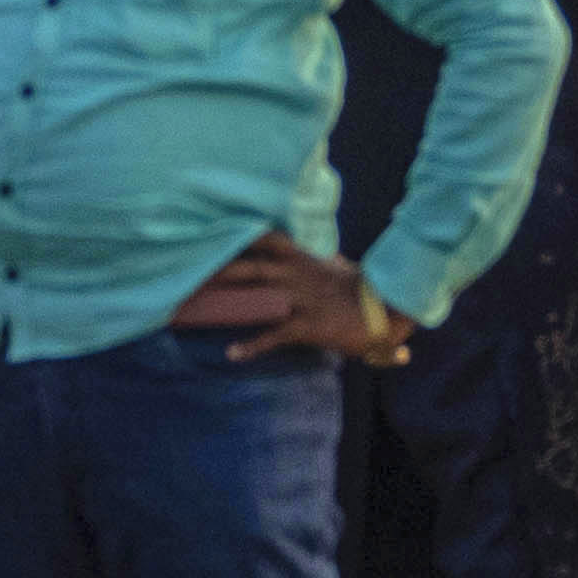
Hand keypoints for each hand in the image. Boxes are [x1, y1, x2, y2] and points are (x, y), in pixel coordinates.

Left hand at [170, 231, 407, 364]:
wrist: (388, 311)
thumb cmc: (363, 290)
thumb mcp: (337, 267)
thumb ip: (321, 258)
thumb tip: (316, 251)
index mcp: (304, 258)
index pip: (267, 238)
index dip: (238, 232)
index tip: (212, 223)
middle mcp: (297, 273)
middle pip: (250, 264)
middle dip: (219, 264)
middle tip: (189, 262)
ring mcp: (300, 298)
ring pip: (255, 294)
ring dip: (226, 298)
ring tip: (196, 303)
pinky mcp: (307, 325)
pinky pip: (273, 335)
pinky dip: (252, 345)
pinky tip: (232, 354)